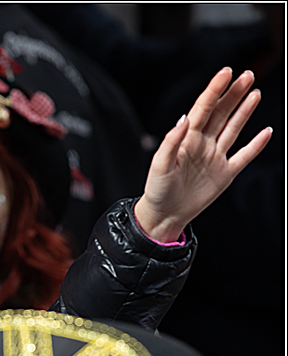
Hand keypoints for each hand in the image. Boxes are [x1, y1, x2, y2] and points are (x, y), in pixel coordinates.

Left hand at [134, 68, 271, 241]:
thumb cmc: (157, 189)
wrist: (165, 215)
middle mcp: (203, 144)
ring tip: (254, 92)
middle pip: (221, 113)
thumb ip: (171, 141)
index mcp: (186, 139)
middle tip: (246, 75)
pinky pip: (244, 156)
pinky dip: (256, 145)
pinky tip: (266, 132)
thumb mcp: (160, 165)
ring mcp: (215, 157)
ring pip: (233, 129)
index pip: (203, 108)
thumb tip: (185, 118)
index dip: (214, 90)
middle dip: (233, 94)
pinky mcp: (225, 173)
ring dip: (244, 111)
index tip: (225, 73)